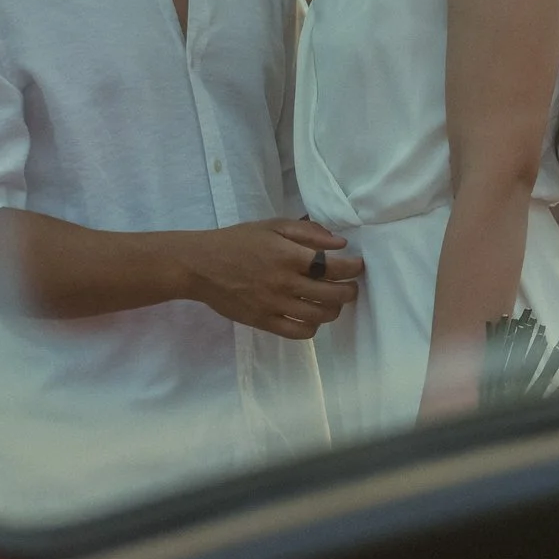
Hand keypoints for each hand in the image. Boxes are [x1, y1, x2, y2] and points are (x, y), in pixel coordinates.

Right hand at [172, 218, 363, 338]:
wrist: (200, 265)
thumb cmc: (238, 241)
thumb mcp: (272, 226)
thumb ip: (307, 232)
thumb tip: (339, 244)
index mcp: (288, 255)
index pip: (333, 267)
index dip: (352, 268)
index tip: (357, 266)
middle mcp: (285, 282)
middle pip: (332, 294)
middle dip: (350, 290)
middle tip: (351, 286)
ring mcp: (274, 305)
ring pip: (320, 316)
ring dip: (335, 309)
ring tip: (334, 302)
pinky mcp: (264, 322)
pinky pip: (298, 332)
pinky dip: (312, 327)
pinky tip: (312, 318)